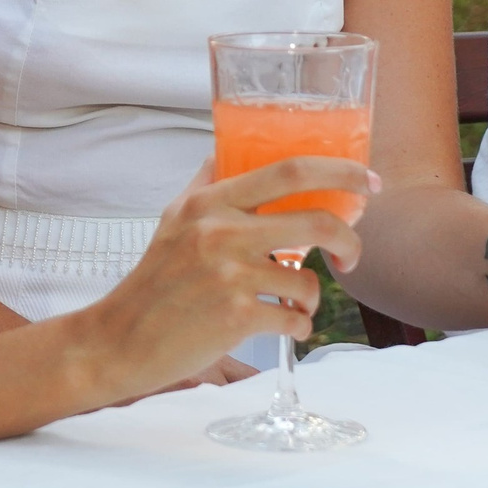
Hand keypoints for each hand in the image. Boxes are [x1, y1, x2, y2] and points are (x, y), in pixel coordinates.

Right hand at [75, 155, 371, 399]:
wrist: (119, 339)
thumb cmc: (153, 281)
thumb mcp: (174, 218)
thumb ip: (208, 184)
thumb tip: (230, 148)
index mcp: (210, 203)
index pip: (289, 170)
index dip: (340, 172)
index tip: (368, 182)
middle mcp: (220, 232)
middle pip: (317, 222)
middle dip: (350, 242)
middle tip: (352, 256)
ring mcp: (229, 276)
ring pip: (308, 280)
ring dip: (311, 298)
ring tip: (292, 305)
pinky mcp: (236, 318)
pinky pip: (295, 319)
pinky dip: (298, 326)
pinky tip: (282, 327)